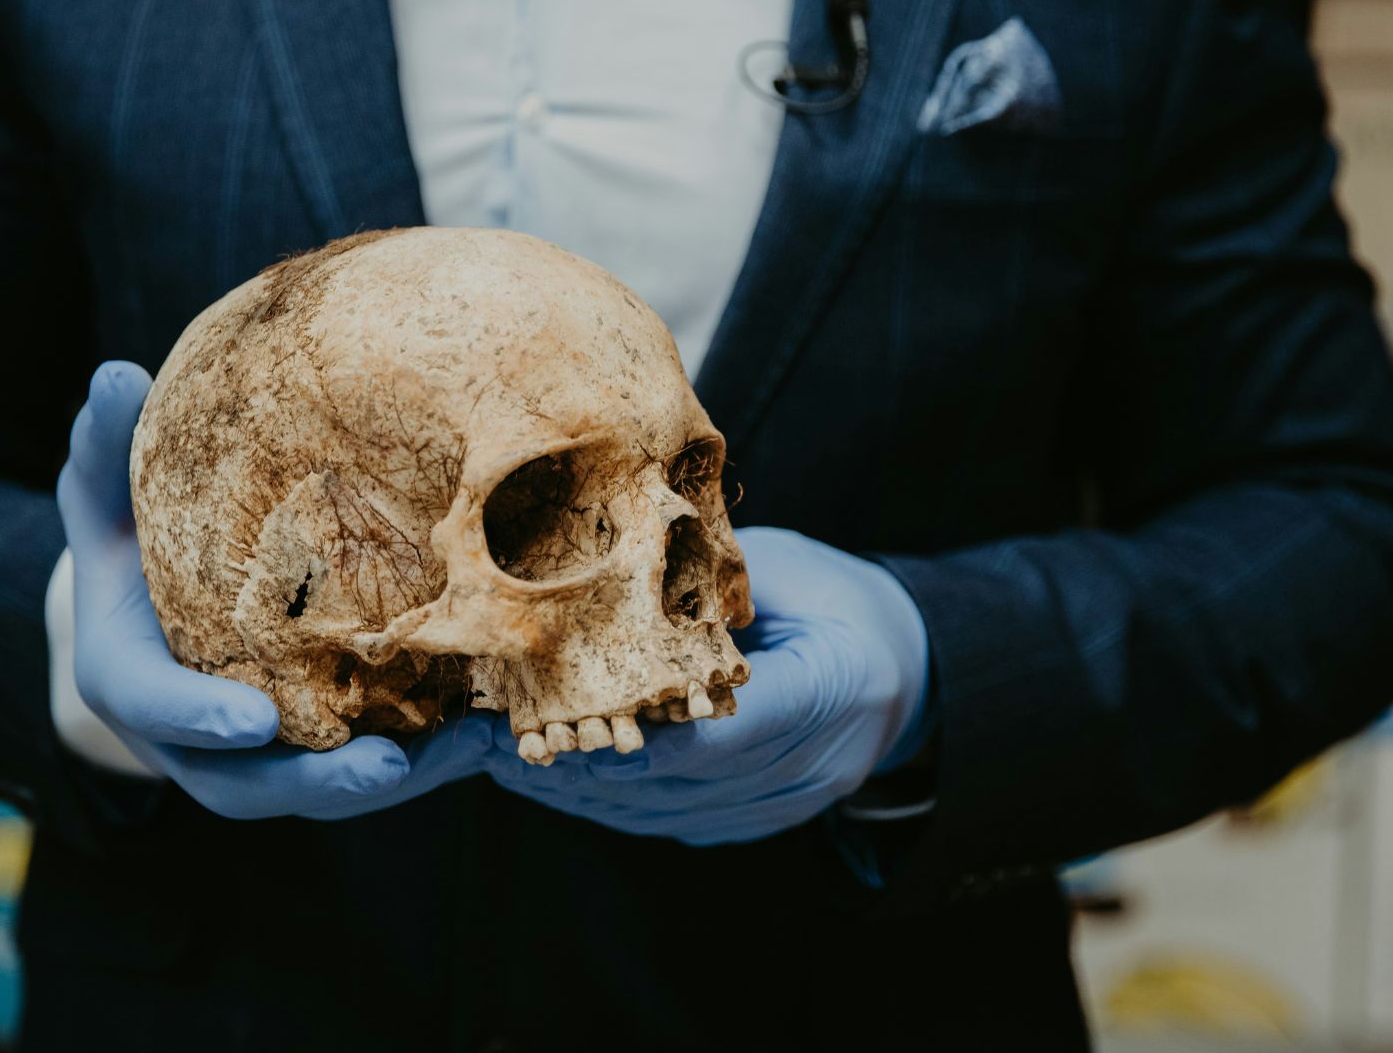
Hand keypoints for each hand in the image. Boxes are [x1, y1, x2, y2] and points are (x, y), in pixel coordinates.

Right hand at [55, 361, 489, 819]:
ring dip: (401, 776)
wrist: (150, 607)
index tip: (252, 720)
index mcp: (131, 677)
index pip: (158, 707)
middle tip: (386, 767)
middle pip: (250, 784)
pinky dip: (432, 757)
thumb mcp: (109, 491)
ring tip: (472, 747)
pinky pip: (371, 769)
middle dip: (320, 781)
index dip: (198, 719)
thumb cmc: (132, 540)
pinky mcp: (314, 754)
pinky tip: (494, 729)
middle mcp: (193, 739)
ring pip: (323, 789)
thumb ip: (107, 445)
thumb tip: (115, 373)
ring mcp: (256, 757)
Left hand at [480, 526, 929, 844]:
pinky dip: (602, 800)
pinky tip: (546, 776)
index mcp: (835, 687)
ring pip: (661, 813)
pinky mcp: (752, 822)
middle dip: (576, 765)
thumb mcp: (784, 569)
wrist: (900, 668)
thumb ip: (707, 587)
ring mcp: (784, 805)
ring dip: (574, 791)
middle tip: (492, 741)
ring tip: (497, 758)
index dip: (631, 735)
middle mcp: (813, 765)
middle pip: (678, 784)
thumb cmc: (833, 599)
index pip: (721, 733)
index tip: (550, 717)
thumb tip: (599, 580)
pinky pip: (665, 821)